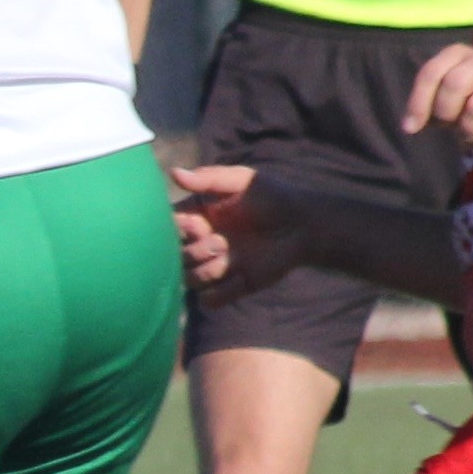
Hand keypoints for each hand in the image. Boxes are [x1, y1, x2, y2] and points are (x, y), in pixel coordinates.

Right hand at [169, 161, 304, 302]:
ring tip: (232, 257)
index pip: (168, 229)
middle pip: (175, 258)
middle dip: (194, 252)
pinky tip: (241, 277)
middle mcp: (202, 243)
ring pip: (189, 281)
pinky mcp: (233, 287)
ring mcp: (217, 266)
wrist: (304, 225)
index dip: (178, 231)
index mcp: (198, 218)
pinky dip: (221, 292)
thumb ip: (207, 179)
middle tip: (220, 241)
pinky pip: (210, 300)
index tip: (198, 225)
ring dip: (207, 271)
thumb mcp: (240, 181)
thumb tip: (172, 173)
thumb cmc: (272, 197)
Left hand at [404, 43, 472, 159]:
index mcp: (458, 54)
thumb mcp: (451, 90)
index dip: (418, 103)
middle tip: (452, 124)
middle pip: (454, 86)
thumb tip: (410, 126)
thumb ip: (429, 102)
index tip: (410, 128)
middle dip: (447, 114)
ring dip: (468, 133)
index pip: (431, 73)